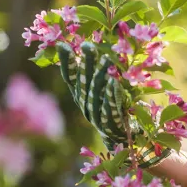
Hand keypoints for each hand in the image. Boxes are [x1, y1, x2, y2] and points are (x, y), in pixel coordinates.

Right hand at [56, 41, 170, 167]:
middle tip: (88, 45)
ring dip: (100, 76)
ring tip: (106, 59)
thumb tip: (97, 48)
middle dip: (85, 63)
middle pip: (83, 82)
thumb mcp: (102, 92)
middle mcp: (84, 106)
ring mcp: (95, 116)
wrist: (123, 141)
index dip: (66, 62)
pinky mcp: (110, 125)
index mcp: (80, 97)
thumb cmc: (113, 110)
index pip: (70, 77)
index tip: (63, 45)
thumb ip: (98, 74)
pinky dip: (111, 95)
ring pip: (95, 94)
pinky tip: (114, 82)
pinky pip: (109, 108)